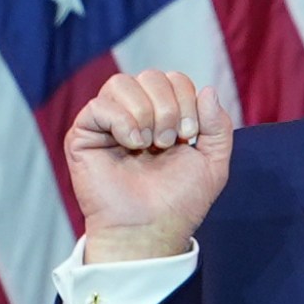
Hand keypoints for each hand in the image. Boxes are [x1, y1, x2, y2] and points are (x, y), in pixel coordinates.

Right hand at [64, 69, 233, 262]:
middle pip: (151, 76)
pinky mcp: (84, 135)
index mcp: (163, 115)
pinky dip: (122, 121)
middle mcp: (134, 114)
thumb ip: (219, 126)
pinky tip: (131, 144)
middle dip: (168, 107)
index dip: (187, 101)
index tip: (189, 137)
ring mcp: (108, 123)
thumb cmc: (179, 201)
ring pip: (121, 82)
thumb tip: (207, 90)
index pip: (174, 79)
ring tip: (148, 145)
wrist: (151, 228)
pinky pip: (99, 105)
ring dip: (145, 112)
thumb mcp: (213, 162)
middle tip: (168, 142)